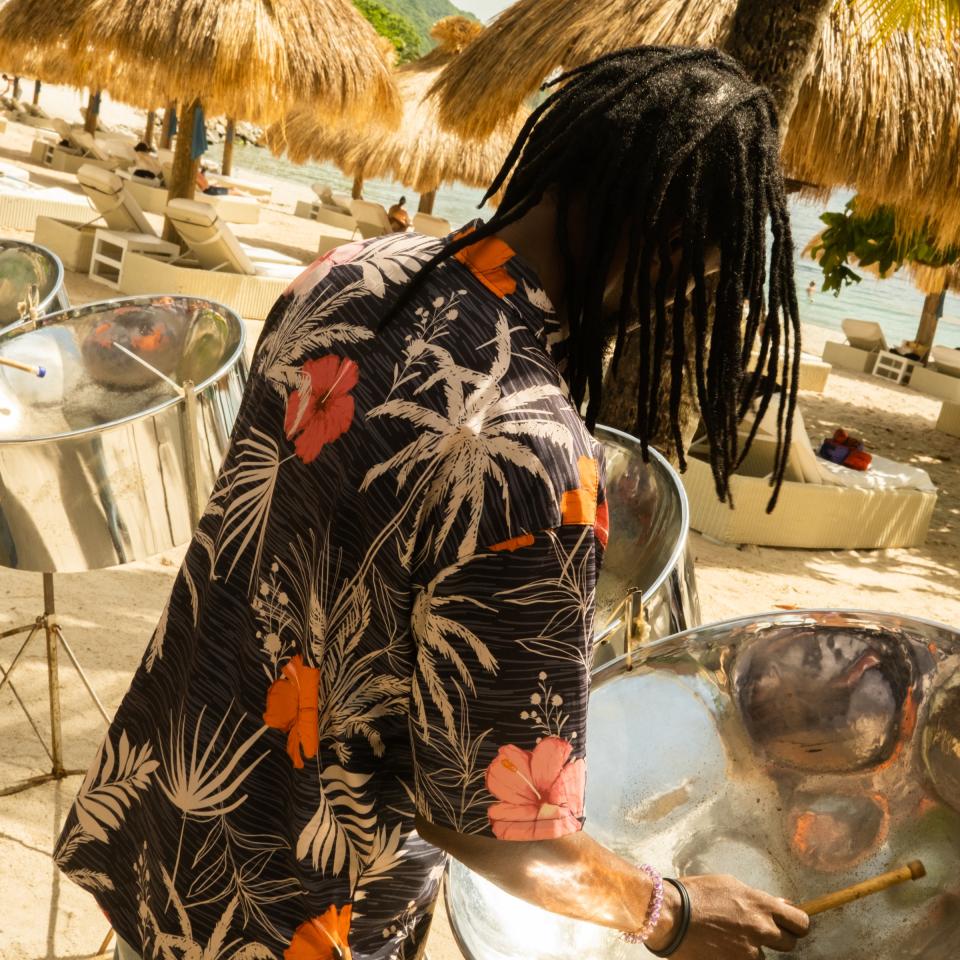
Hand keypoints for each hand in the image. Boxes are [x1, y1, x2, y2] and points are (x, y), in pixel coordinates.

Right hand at [647, 874, 809, 957]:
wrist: (671, 914)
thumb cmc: (697, 894)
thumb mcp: (730, 885)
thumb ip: (759, 898)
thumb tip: (783, 905)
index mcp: (761, 905)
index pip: (800, 922)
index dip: (796, 925)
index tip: (789, 925)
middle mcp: (761, 929)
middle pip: (790, 943)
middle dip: (777, 938)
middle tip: (758, 932)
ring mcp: (750, 952)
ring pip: (764, 956)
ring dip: (753, 949)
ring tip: (730, 938)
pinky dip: (737, 957)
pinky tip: (721, 948)